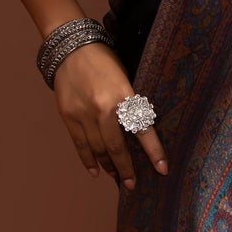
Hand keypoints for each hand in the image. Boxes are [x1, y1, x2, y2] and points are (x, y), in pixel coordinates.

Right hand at [52, 41, 168, 188]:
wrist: (71, 47)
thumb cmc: (104, 61)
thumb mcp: (125, 78)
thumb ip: (131, 103)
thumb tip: (141, 130)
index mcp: (123, 95)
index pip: (143, 129)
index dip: (154, 152)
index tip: (163, 169)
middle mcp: (103, 108)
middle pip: (117, 147)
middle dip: (126, 169)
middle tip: (133, 184)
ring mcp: (83, 114)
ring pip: (98, 149)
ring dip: (109, 166)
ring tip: (117, 178)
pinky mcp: (68, 116)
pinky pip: (80, 144)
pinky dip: (88, 160)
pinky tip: (96, 171)